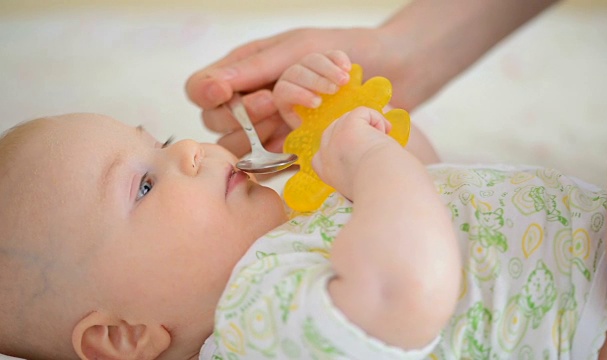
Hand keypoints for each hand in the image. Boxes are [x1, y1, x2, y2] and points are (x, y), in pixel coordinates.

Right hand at [185, 27, 391, 156]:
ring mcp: (271, 127)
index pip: (202, 89)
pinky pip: (270, 163)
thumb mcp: (296, 47)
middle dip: (244, 112)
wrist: (393, 69)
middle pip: (217, 121)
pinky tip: (302, 139)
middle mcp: (252, 100)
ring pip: (243, 143)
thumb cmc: (344, 48)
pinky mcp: (292, 149)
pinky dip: (281, 154)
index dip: (207, 93)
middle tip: (273, 99)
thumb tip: (213, 85)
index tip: (225, 93)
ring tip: (306, 107)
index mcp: (245, 69)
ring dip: (266, 128)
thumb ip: (255, 67)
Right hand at [312, 106, 392, 198]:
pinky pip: (362, 111)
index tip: (361, 155)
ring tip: (383, 144)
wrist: (388, 190)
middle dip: (358, 132)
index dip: (343, 145)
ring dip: (370, 126)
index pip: (323, 150)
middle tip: (376, 148)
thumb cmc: (384, 191)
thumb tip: (366, 148)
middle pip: (336, 128)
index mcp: (326, 172)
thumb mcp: (358, 182)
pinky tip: (386, 134)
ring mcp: (334, 140)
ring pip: (350, 118)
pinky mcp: (348, 128)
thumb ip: (352, 168)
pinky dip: (377, 119)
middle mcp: (325, 156)